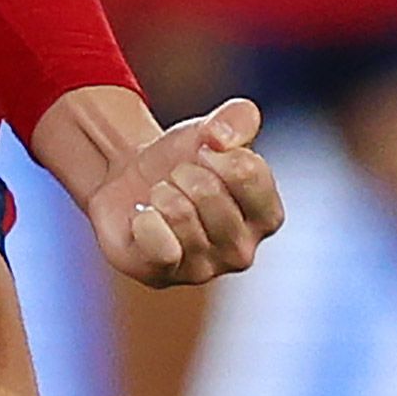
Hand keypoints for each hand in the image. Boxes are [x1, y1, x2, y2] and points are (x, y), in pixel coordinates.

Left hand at [80, 96, 285, 287]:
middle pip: (209, 191)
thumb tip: (222, 139)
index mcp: (266, 216)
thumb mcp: (214, 129)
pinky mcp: (162, 276)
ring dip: (162, 192)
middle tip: (177, 179)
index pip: (249, 172)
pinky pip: (158, 244)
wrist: (130, 179)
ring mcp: (203, 269)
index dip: (217, 149)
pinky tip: (144, 218)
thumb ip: (237, 119)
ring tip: (161, 198)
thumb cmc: (184, 159)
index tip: (206, 152)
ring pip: (179, 212)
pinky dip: (144, 219)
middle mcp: (241, 250)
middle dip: (184, 171)